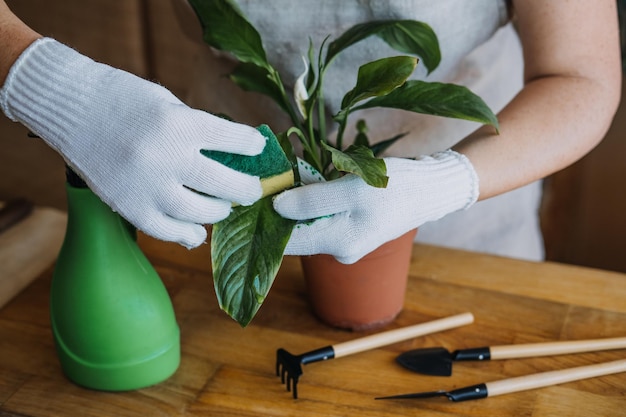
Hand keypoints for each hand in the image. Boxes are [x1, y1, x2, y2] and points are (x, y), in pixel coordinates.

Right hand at [0, 38, 265, 247]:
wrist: (70, 108)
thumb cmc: (123, 100)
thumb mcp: (168, 104)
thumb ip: (197, 130)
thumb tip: (230, 157)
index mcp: (179, 124)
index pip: (232, 140)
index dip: (250, 146)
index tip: (257, 149)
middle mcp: (166, 158)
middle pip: (224, 185)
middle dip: (246, 190)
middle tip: (252, 191)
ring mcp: (147, 187)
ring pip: (200, 214)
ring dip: (218, 212)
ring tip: (221, 207)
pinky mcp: (129, 207)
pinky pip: (167, 231)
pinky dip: (186, 234)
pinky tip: (196, 232)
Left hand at [273, 151, 478, 263]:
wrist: (433, 188)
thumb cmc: (397, 188)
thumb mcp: (353, 189)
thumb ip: (313, 200)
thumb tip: (275, 207)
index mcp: (338, 245)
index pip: (287, 241)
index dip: (264, 221)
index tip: (247, 199)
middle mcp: (338, 249)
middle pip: (295, 232)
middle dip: (279, 207)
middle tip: (266, 178)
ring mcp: (345, 239)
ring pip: (307, 221)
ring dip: (295, 201)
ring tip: (285, 176)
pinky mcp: (351, 226)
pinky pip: (322, 215)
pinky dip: (312, 199)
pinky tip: (308, 181)